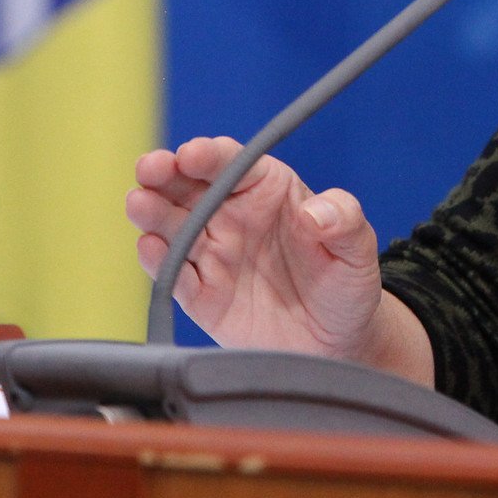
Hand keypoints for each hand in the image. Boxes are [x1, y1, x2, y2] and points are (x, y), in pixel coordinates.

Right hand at [126, 136, 384, 360]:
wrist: (337, 343)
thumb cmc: (346, 284)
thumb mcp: (358, 249)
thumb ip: (343, 220)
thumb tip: (315, 212)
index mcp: (266, 190)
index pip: (231, 163)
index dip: (209, 155)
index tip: (193, 154)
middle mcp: (232, 216)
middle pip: (189, 187)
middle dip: (164, 173)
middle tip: (150, 169)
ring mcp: (213, 256)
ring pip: (172, 227)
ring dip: (152, 213)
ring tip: (139, 203)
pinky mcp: (202, 297)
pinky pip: (175, 277)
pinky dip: (159, 263)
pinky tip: (150, 249)